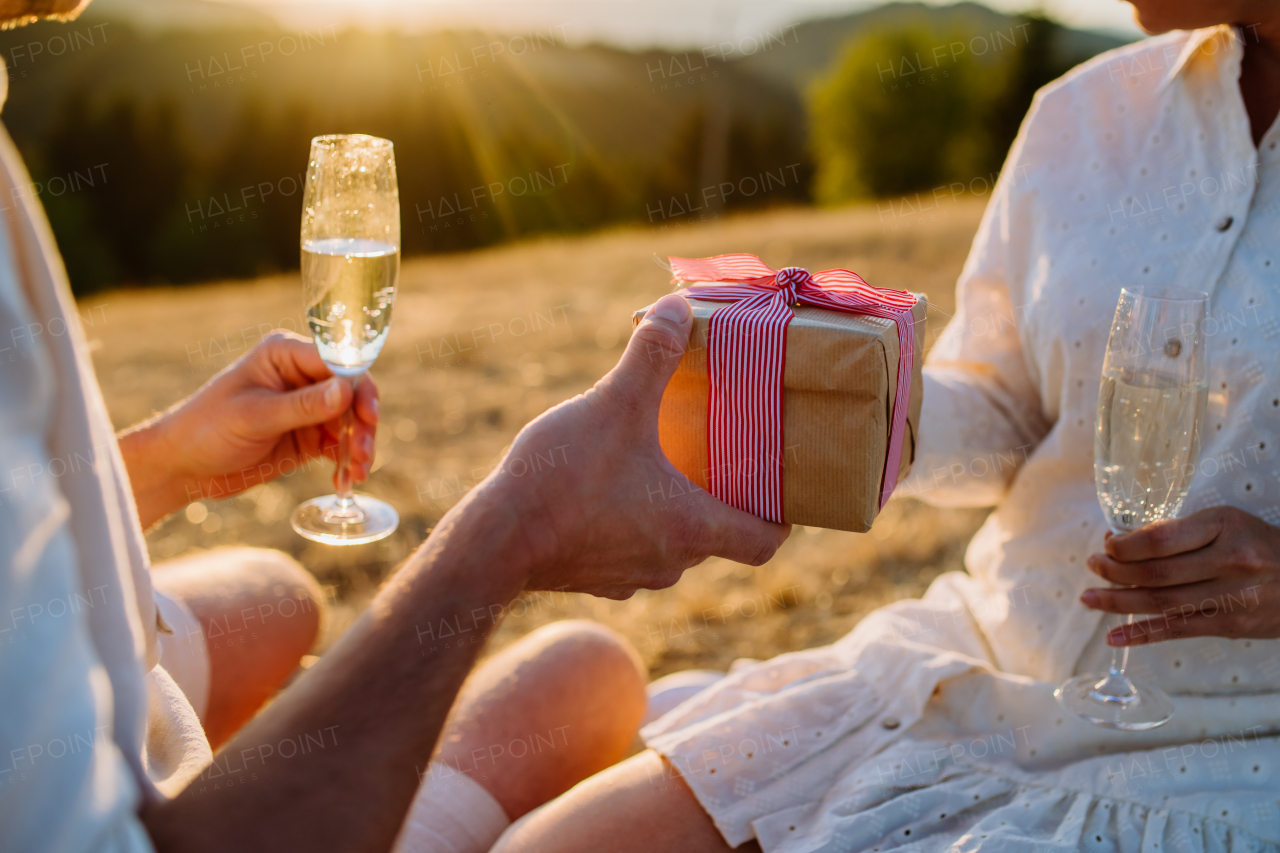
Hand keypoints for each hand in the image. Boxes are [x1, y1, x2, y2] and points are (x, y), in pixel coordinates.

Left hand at [120, 330, 378, 527]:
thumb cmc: (207, 429)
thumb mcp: (254, 417)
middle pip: (352, 393)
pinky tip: (345, 481)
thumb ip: (302, 405)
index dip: (357, 388)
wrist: (184, 466)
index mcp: (286, 355)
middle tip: (362, 453)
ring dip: (360, 446)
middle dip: (362, 424)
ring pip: (351, 421)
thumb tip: (346, 390)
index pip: (338, 362)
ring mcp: (308, 407)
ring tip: (358, 473)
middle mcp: (302, 377)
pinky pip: (340, 445)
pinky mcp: (309, 435)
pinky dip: (347, 462)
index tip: (366, 416)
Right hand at [470, 293, 790, 598]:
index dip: (782, 520)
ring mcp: (630, 577)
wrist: (491, 544)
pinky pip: (627, 554)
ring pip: (671, 546)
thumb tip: (677, 308)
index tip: (784, 492)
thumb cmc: (561, 480)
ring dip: (672, 512)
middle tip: (719, 459)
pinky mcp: (592, 579)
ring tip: (660, 468)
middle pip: (718, 539)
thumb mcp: (614, 404)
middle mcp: (670, 563)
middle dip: (722, 500)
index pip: (764, 542)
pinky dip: (629, 526)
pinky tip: (606, 494)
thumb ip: (651, 355)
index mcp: (692, 527)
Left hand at [1081, 505, 1279, 645]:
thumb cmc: (1259, 544)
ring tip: (1089, 598)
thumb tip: (1122, 542)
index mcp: (1225, 527)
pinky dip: (1142, 634)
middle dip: (1115, 572)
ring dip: (1118, 602)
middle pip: (1156, 573)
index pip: (1161, 539)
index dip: (1125, 546)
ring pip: (1162, 603)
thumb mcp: (1226, 522)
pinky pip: (1178, 631)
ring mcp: (1231, 597)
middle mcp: (1229, 562)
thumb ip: (1179, 532)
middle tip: (1093, 566)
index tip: (1107, 545)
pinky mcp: (1231, 625)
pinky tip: (1114, 637)